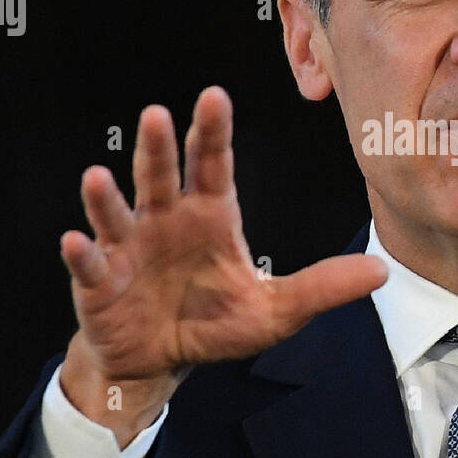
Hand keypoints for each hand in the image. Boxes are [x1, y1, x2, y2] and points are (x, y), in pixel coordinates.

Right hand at [57, 86, 387, 445]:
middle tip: (159, 115)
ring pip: (118, 212)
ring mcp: (129, 248)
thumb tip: (381, 272)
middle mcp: (166, 221)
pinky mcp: (100, 282)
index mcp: (210, 217)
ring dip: (107, 196)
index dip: (212, 132)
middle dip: (159, 147)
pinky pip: (90, 264)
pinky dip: (82, 253)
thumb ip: (323, 287)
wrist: (160, 361)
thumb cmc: (214, 324)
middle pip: (162, 176)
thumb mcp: (277, 310)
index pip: (212, 165)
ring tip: (98, 176)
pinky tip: (76, 241)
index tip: (215, 96)